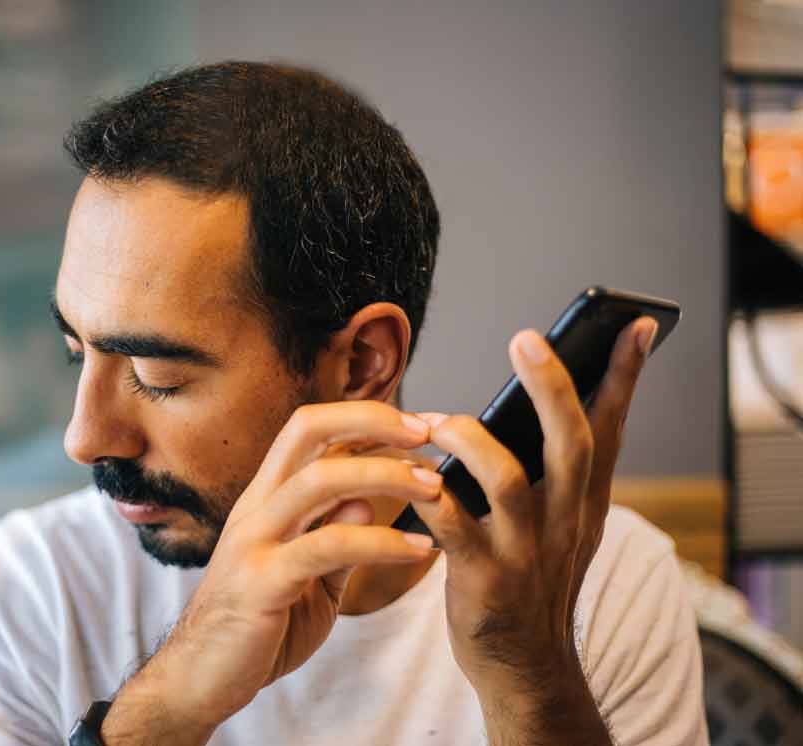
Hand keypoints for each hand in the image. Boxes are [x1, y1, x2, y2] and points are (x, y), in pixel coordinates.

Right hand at [103, 401, 439, 744]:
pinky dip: (381, 541)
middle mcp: (256, 508)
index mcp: (265, 500)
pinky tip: (417, 549)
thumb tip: (365, 498)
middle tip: (428, 433)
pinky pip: (328, 546)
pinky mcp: (262, 582)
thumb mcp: (307, 578)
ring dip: (385, 474)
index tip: (416, 427)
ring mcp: (254, 541)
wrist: (200, 679)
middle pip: (307, 431)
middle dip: (371, 421)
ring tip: (433, 488)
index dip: (362, 417)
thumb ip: (334, 539)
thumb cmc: (254, 629)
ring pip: (319, 480)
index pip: (308, 431)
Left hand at [408, 317, 656, 742]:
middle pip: (569, 443)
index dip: (623, 377)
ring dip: (471, 441)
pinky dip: (430, 498)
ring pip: (508, 482)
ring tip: (439, 420)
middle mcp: (565, 521)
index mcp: (584, 501)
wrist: (524, 666)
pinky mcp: (484, 581)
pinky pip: (453, 529)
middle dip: (551, 388)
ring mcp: (526, 552)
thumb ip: (555, 468)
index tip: (636, 324)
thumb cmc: (531, 578)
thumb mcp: (562, 523)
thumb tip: (545, 396)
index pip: (609, 428)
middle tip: (527, 337)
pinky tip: (409, 479)